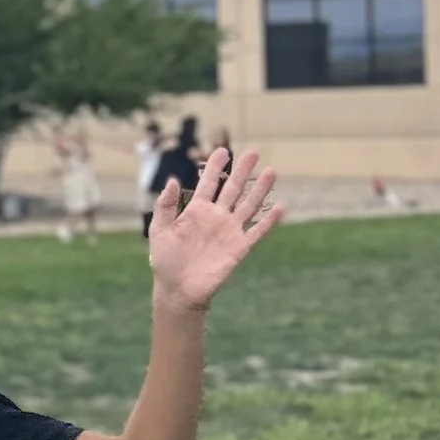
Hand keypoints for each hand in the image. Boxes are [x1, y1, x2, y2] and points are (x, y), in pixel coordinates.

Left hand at [149, 147, 282, 309]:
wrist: (177, 289)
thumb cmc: (165, 261)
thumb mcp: (159, 230)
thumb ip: (165, 206)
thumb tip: (172, 180)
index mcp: (196, 210)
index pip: (208, 183)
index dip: (215, 167)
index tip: (222, 150)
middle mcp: (216, 217)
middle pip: (232, 189)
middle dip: (242, 170)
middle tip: (253, 152)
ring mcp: (229, 231)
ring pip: (248, 205)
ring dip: (260, 189)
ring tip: (271, 172)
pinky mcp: (239, 247)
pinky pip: (257, 231)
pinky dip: (269, 220)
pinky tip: (281, 207)